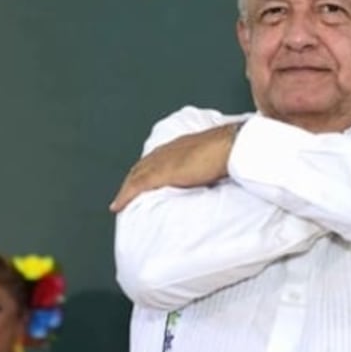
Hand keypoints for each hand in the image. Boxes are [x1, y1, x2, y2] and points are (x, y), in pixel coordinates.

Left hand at [109, 123, 237, 211]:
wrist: (232, 145)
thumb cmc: (232, 150)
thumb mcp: (220, 157)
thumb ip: (213, 165)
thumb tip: (219, 176)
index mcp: (182, 145)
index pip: (158, 157)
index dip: (148, 169)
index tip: (142, 178)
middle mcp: (169, 149)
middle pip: (142, 165)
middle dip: (133, 178)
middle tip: (125, 193)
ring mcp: (164, 160)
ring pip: (136, 175)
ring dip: (127, 187)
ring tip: (120, 201)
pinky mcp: (162, 173)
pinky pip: (137, 185)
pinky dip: (126, 196)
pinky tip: (118, 206)